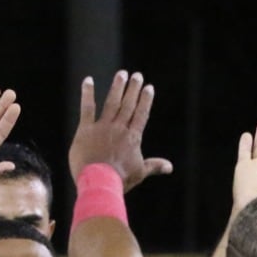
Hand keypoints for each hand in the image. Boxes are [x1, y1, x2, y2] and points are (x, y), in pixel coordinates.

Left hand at [69, 71, 173, 191]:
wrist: (99, 182)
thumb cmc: (120, 179)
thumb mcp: (139, 173)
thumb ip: (154, 166)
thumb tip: (169, 167)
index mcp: (133, 138)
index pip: (141, 114)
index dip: (145, 100)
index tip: (149, 88)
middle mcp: (119, 128)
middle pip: (128, 105)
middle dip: (133, 89)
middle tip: (137, 75)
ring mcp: (102, 127)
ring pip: (112, 103)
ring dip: (117, 87)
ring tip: (122, 74)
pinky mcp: (86, 130)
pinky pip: (87, 108)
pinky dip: (88, 94)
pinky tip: (88, 80)